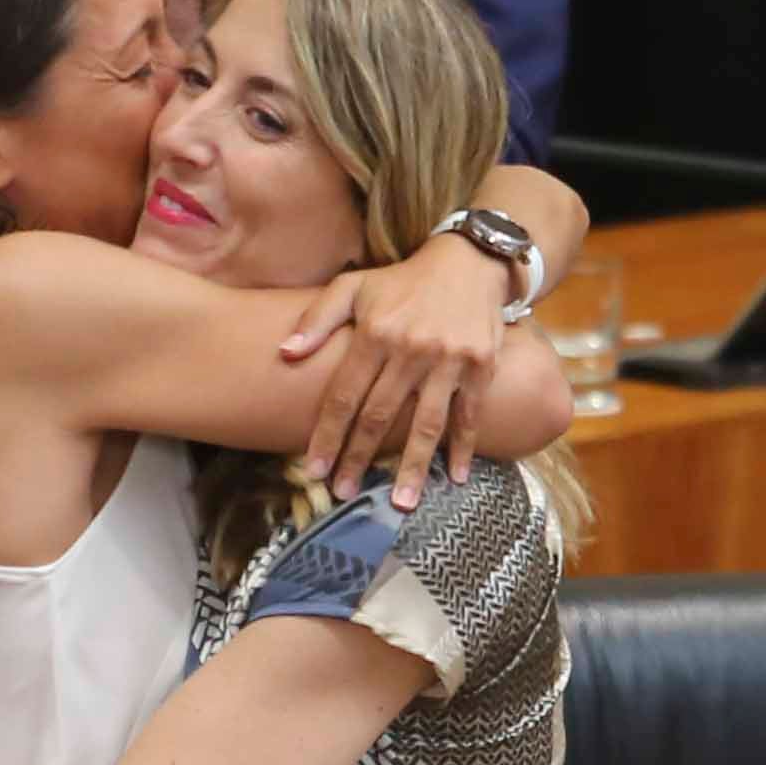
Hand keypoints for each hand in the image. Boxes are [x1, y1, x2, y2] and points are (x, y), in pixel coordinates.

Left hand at [279, 231, 516, 510]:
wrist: (468, 261)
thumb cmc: (403, 281)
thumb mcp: (353, 286)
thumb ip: (317, 319)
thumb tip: (284, 355)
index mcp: (374, 333)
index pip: (344, 394)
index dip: (327, 434)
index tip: (314, 469)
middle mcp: (410, 349)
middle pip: (379, 415)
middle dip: (359, 458)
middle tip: (343, 492)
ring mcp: (448, 360)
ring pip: (426, 423)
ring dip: (414, 466)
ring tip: (403, 503)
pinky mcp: (480, 365)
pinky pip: (469, 414)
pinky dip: (464, 447)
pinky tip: (455, 477)